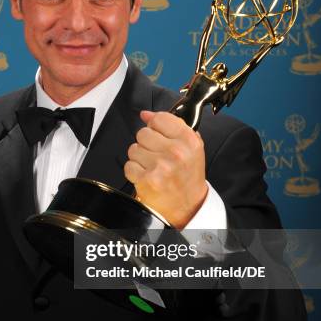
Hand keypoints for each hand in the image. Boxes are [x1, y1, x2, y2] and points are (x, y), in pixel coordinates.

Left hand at [124, 111, 207, 227]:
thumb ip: (172, 127)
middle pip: (143, 133)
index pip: (160, 118)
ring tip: (152, 167)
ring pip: (134, 148)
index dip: (155, 125)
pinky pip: (129, 165)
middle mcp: (176, 152)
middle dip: (146, 144)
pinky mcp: (147, 179)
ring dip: (139, 158)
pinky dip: (134, 171)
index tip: (157, 132)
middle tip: (156, 155)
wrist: (188, 206)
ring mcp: (161, 166)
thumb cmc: (187, 177)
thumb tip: (146, 114)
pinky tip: (146, 176)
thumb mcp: (191, 148)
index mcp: (189, 141)